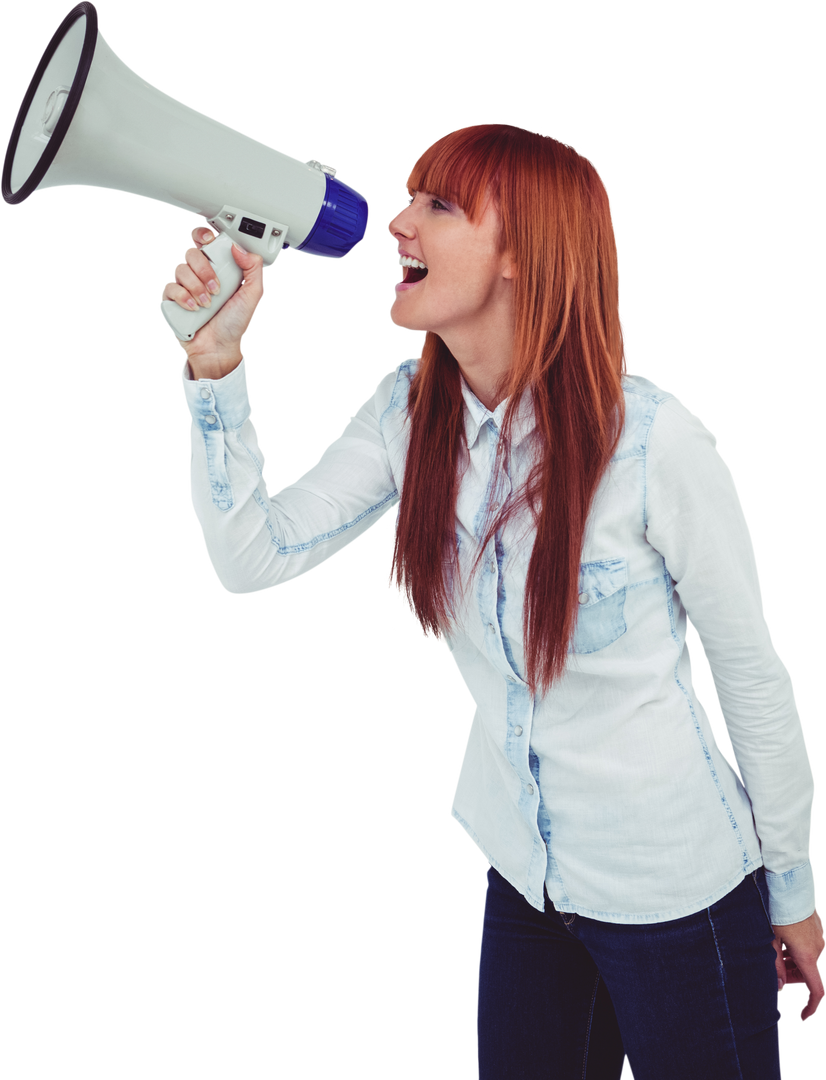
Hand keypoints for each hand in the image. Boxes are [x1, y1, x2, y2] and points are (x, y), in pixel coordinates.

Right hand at [161, 226, 265, 362]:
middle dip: (205, 269)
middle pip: (192, 252)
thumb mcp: (252, 294)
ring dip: (197, 287)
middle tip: (216, 288)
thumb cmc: (234, 321)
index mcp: (218, 266)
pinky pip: (170, 287)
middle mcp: (200, 272)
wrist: (219, 347)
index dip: (204, 235)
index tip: (210, 241)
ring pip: (181, 268)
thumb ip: (253, 267)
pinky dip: (184, 297)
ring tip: (208, 303)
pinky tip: (194, 307)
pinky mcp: (172, 298)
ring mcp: (185, 285)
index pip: (205, 240)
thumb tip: (238, 247)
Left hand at [772, 908, 825, 1023]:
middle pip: (806, 975)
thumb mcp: (769, 940)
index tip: (802, 1019)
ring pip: (806, 961)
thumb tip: (777, 987)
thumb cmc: (776, 912)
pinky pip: (808, 946)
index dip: (812, 1009)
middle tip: (772, 963)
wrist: (787, 885)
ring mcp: (819, 938)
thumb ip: (773, 966)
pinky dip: (795, 949)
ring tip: (774, 944)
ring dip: (791, 961)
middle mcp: (818, 950)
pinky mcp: (817, 928)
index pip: (817, 992)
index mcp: (807, 957)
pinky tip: (781, 936)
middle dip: (790, 976)